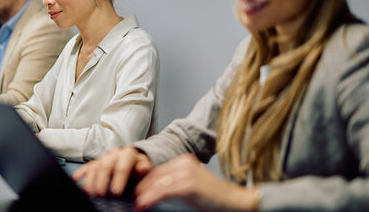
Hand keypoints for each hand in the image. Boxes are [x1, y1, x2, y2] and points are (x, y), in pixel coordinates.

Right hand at [73, 146, 152, 196]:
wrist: (134, 159)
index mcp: (127, 154)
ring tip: (88, 192)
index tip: (115, 193)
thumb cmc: (138, 167)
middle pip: (106, 166)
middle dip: (101, 181)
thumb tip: (144, 167)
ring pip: (95, 167)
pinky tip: (76, 179)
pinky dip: (81, 172)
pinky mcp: (96, 162)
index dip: (118, 180)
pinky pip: (87, 166)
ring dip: (90, 180)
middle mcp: (114, 154)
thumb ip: (144, 168)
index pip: (122, 167)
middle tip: (100, 195)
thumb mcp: (144, 167)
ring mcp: (104, 158)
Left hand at [134, 154, 259, 211]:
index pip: (157, 171)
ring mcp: (186, 171)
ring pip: (155, 183)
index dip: (144, 183)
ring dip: (142, 196)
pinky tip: (142, 206)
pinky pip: (162, 192)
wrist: (237, 203)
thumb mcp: (191, 186)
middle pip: (153, 175)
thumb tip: (151, 193)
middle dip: (140, 189)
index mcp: (184, 160)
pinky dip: (149, 200)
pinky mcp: (188, 184)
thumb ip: (174, 184)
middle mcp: (183, 162)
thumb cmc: (214, 200)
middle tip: (132, 201)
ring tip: (135, 206)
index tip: (135, 194)